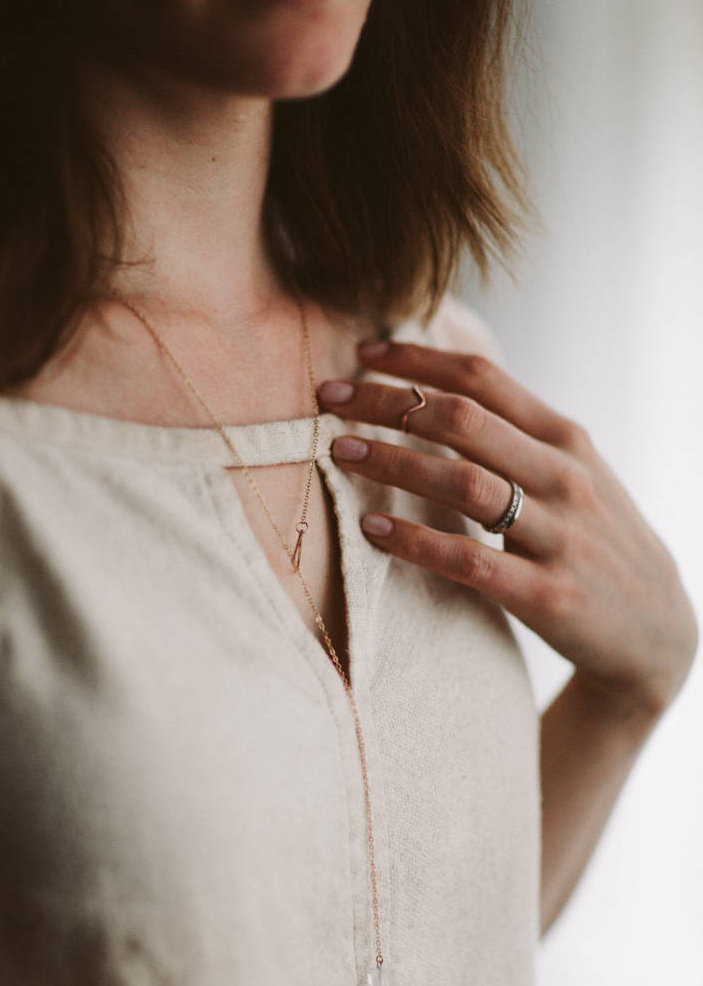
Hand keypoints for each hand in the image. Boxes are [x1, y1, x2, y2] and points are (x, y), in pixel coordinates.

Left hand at [317, 341, 696, 718]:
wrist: (657, 632)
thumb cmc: (597, 541)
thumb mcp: (576, 474)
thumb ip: (518, 436)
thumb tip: (441, 392)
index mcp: (566, 439)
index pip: (483, 378)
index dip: (417, 359)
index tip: (362, 354)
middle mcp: (564, 478)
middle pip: (462, 421)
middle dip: (387, 402)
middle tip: (327, 397)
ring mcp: (558, 536)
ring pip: (463, 483)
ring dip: (392, 462)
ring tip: (339, 452)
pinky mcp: (546, 595)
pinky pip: (469, 560)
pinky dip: (415, 542)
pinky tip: (371, 531)